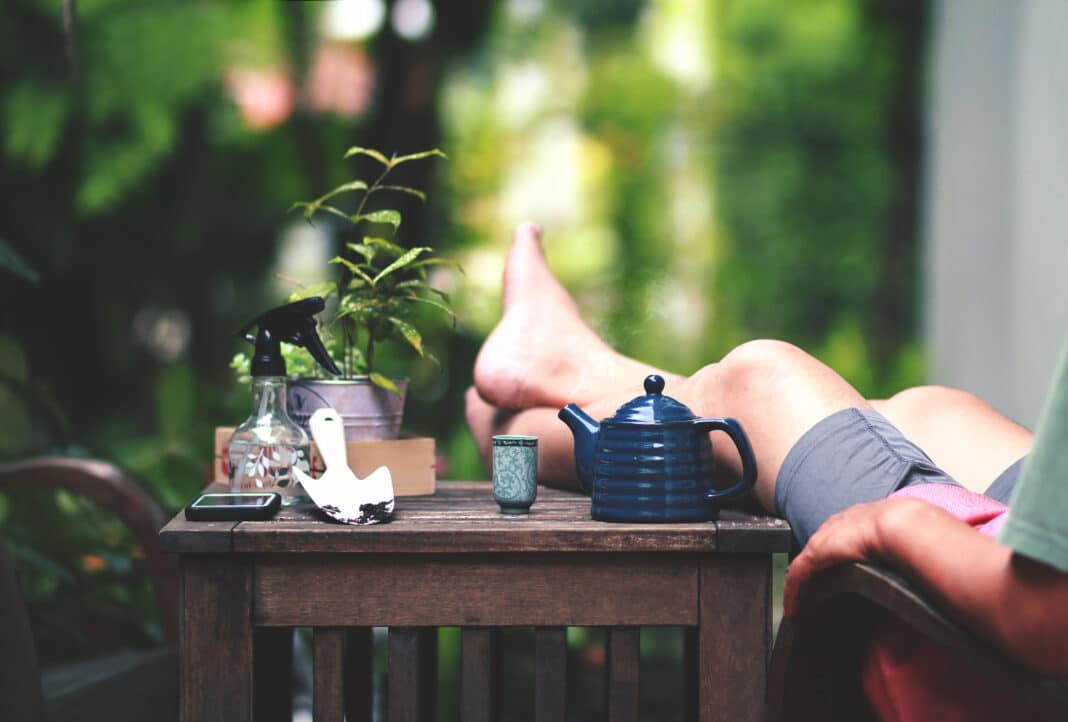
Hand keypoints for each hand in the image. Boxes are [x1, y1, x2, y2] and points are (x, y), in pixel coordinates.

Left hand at [782, 497, 925, 616]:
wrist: (899, 524)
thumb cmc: (908, 530)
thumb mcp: (903, 538)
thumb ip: (901, 548)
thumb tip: (914, 565)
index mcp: (858, 518)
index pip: (839, 534)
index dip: (834, 551)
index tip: (834, 567)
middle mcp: (837, 525)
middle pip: (818, 547)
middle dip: (813, 567)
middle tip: (813, 589)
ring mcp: (824, 539)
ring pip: (804, 563)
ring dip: (801, 583)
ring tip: (799, 602)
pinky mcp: (815, 554)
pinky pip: (797, 575)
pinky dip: (792, 592)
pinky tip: (792, 609)